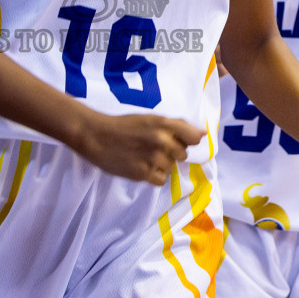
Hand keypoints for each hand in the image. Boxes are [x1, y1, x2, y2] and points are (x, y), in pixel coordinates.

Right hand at [73, 111, 206, 184]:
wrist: (96, 135)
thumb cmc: (123, 125)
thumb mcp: (150, 118)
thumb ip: (177, 125)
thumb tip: (203, 134)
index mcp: (164, 123)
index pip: (193, 137)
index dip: (186, 140)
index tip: (176, 140)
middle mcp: (162, 140)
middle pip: (182, 154)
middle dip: (171, 152)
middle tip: (151, 147)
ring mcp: (153, 158)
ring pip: (171, 168)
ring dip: (160, 164)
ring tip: (142, 156)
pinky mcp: (144, 173)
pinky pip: (161, 179)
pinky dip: (153, 175)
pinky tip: (140, 166)